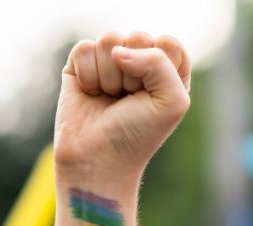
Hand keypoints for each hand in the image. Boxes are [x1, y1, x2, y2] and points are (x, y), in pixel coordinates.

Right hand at [54, 33, 191, 184]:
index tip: (152, 98)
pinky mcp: (80, 66)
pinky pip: (84, 48)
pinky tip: (90, 94)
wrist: (96, 160)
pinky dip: (87, 75)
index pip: (168, 43)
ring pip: (109, 40)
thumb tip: (117, 50)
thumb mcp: (171, 101)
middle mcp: (139, 62)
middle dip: (133, 74)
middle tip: (128, 101)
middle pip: (138, 37)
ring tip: (109, 99)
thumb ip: (159, 61)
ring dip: (109, 76)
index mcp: (168, 70)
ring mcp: (108, 62)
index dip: (160, 69)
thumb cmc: (138, 135)